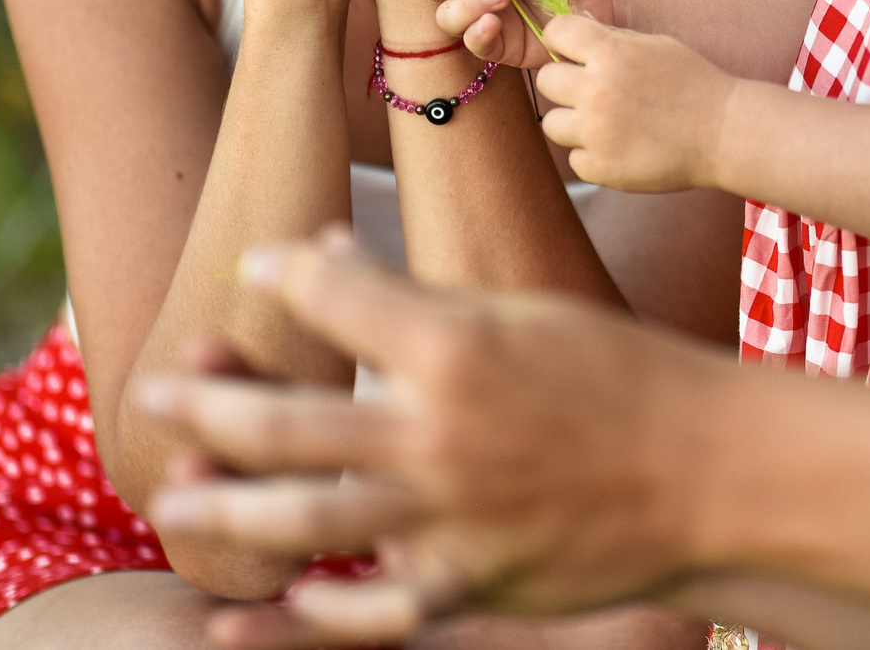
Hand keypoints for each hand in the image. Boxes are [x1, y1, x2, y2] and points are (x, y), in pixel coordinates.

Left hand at [139, 232, 716, 644]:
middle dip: (212, 405)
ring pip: (304, 519)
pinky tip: (243, 620)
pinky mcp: (468, 584)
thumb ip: (419, 298)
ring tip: (172, 500)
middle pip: (288, 421)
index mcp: (457, 347)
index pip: (336, 300)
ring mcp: (449, 517)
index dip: (286, 281)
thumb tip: (321, 256)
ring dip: (226, 510)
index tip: (254, 268)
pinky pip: (364, 609)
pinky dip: (300, 618)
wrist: (713, 474)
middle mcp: (439, 432)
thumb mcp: (526, 313)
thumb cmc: (624, 376)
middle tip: (157, 396)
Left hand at [537, 17, 738, 193]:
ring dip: (574, 123)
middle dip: (566, 84)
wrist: (725, 133)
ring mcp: (597, 133)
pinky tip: (623, 147)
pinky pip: (575, 159)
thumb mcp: (656, 46)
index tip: (576, 53)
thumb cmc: (693, 83)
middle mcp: (598, 91)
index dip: (564, 41)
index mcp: (612, 54)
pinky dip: (594, 156)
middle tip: (592, 92)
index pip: (556, 32)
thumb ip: (611, 40)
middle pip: (546, 81)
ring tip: (608, 123)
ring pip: (552, 124)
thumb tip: (567, 34)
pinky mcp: (601, 169)